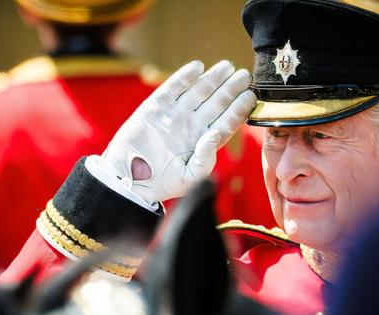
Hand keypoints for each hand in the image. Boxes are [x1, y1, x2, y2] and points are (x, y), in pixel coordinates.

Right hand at [101, 60, 255, 203]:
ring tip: (227, 67)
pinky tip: (198, 67)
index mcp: (204, 142)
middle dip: (231, 89)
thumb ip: (205, 160)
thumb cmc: (161, 183)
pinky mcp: (156, 106)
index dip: (239, 109)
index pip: (227, 121)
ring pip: (199, 91)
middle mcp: (192, 125)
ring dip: (213, 78)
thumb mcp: (189, 178)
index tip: (250, 97)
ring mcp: (175, 114)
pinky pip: (173, 88)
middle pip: (217, 103)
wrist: (128, 179)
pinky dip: (184, 77)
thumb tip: (216, 134)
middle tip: (245, 75)